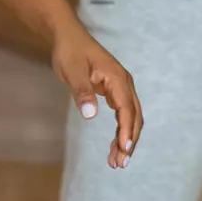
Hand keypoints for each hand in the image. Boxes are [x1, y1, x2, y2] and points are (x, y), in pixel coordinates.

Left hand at [51, 26, 141, 168]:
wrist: (67, 37)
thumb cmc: (69, 52)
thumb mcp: (72, 71)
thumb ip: (82, 92)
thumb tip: (89, 115)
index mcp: (118, 79)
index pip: (127, 110)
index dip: (126, 131)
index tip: (124, 149)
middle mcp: (124, 84)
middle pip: (134, 117)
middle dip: (129, 141)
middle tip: (120, 163)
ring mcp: (120, 88)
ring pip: (130, 118)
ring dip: (125, 139)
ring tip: (116, 161)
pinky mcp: (114, 91)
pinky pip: (122, 114)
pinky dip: (120, 130)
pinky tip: (115, 144)